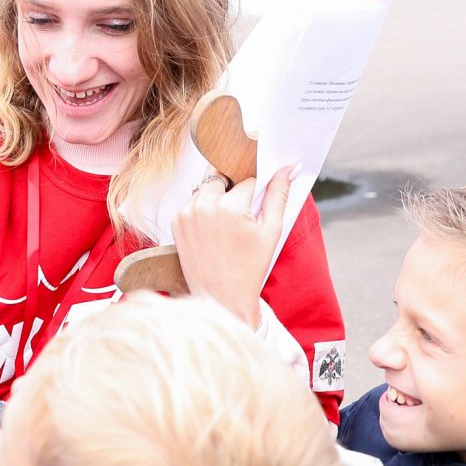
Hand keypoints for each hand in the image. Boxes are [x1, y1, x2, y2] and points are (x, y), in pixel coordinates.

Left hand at [169, 166, 294, 329]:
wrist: (221, 298)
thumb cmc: (250, 268)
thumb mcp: (271, 231)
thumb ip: (279, 195)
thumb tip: (289, 168)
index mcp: (229, 207)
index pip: (249, 180)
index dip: (257, 192)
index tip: (258, 208)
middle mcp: (203, 205)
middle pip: (223, 177)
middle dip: (234, 189)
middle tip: (242, 213)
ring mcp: (185, 213)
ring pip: (206, 188)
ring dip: (217, 197)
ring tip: (227, 225)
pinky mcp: (176, 222)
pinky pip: (192, 202)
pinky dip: (203, 209)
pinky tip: (213, 231)